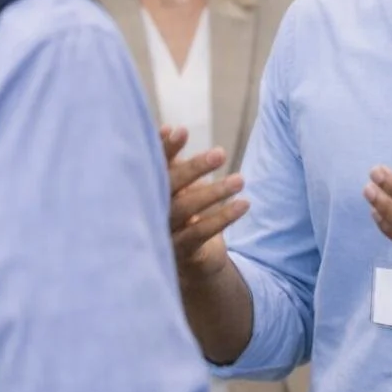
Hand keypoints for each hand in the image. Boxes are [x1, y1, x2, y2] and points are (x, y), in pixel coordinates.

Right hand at [162, 126, 249, 282]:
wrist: (187, 261)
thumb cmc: (180, 212)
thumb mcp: (176, 185)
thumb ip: (171, 161)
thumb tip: (170, 129)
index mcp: (147, 190)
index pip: (154, 166)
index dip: (166, 149)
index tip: (181, 131)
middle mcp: (150, 210)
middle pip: (169, 186)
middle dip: (194, 168)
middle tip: (221, 153)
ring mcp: (163, 233)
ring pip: (186, 209)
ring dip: (214, 192)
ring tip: (240, 180)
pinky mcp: (180, 252)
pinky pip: (201, 233)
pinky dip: (223, 217)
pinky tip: (243, 204)